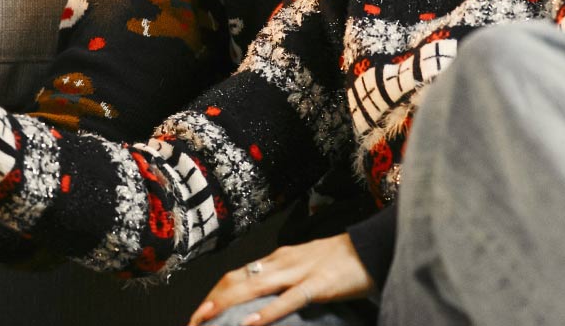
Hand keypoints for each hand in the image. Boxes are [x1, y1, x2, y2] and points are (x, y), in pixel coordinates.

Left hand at [188, 235, 373, 325]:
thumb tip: (261, 301)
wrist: (372, 247)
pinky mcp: (318, 285)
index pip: (236, 275)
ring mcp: (299, 272)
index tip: (199, 314)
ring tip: (206, 320)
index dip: (214, 295)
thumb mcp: (305, 266)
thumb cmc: (341, 260)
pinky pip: (289, 299)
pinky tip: (251, 323)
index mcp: (278, 258)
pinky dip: (267, 312)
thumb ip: (284, 279)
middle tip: (193, 322)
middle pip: (237, 281)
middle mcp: (282, 262)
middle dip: (211, 302)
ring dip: (226, 305)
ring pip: (254, 288)